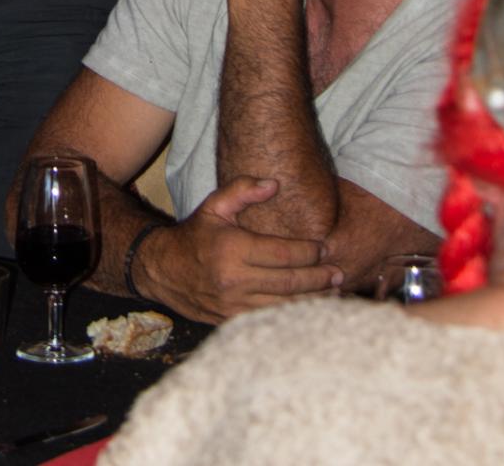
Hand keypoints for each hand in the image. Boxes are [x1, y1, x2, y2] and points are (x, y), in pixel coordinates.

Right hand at [137, 177, 343, 324]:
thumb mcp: (214, 206)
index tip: (326, 248)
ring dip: (312, 301)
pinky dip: (292, 316)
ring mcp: (233, 305)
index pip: (282, 254)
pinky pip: (270, 320)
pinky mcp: (232, 321)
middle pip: (289, 283)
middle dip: (319, 279)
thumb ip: (243, 190)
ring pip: (283, 306)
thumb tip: (274, 184)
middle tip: (340, 274)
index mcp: (232, 249)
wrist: (163, 270)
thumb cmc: (195, 235)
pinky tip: (309, 310)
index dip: (309, 252)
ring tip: (333, 294)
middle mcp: (234, 280)